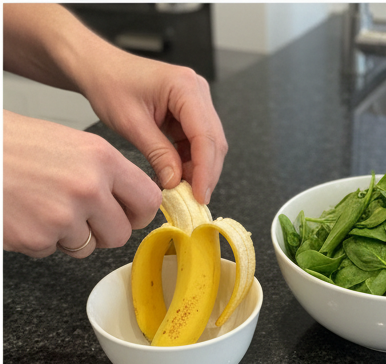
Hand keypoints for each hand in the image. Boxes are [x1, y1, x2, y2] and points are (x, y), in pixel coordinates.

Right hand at [3, 111, 161, 257]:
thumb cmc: (9, 144)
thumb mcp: (66, 144)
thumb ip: (102, 173)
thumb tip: (130, 201)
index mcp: (100, 157)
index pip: (148, 200)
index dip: (136, 212)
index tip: (126, 213)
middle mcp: (88, 186)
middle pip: (120, 234)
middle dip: (100, 230)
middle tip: (73, 212)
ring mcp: (64, 215)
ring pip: (87, 247)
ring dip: (66, 235)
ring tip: (38, 204)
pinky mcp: (38, 237)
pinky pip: (52, 251)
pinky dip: (37, 238)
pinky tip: (21, 212)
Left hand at [77, 50, 227, 204]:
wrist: (97, 67)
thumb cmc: (108, 82)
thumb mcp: (130, 122)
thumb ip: (158, 154)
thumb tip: (176, 182)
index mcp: (184, 87)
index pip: (205, 136)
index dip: (205, 170)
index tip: (199, 196)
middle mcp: (197, 91)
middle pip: (213, 142)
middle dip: (205, 173)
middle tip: (194, 199)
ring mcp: (196, 101)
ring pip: (209, 145)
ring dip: (199, 170)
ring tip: (183, 189)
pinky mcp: (190, 112)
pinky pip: (198, 143)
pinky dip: (190, 162)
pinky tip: (179, 175)